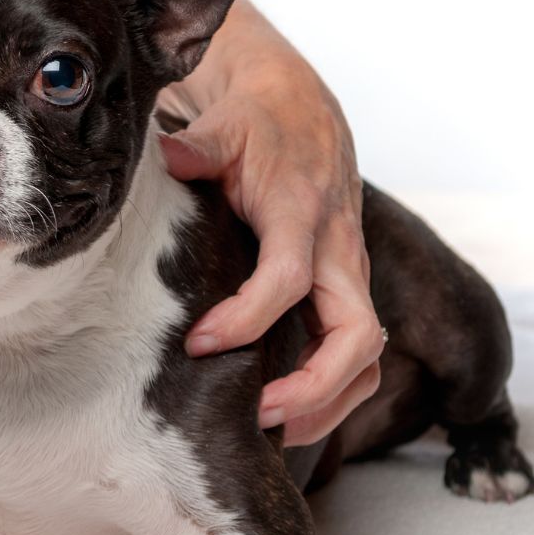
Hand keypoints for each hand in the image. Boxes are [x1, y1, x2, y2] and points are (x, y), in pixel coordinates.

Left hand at [158, 62, 384, 445]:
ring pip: (368, 356)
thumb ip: (196, 146)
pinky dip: (333, 390)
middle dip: (311, 386)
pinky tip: (287, 409)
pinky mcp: (346, 285)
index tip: (198, 343)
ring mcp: (350, 271)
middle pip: (356, 336)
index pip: (290, 279)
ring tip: (271, 428)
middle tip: (253, 413)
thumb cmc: (258, 121)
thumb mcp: (223, 124)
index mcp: (303, 211)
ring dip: (328, 401)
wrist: (301, 106)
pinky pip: (358, 351)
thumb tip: (166, 156)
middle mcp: (339, 248)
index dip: (247, 319)